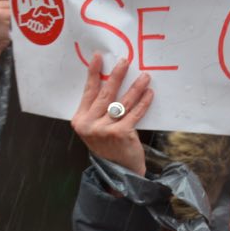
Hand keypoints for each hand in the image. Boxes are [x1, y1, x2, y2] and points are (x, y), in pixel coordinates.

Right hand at [71, 55, 154, 174]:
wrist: (118, 172)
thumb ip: (97, 110)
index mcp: (80, 120)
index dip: (93, 73)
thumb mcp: (95, 129)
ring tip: (145, 76)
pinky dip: (143, 102)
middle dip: (116, 75)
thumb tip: (110, 82)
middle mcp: (89, 125)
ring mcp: (104, 130)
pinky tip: (149, 93)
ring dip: (135, 87)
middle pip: (105, 94)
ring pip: (122, 102)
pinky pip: (134, 113)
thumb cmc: (108, 147)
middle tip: (125, 61)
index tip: (98, 57)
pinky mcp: (121, 134)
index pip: (88, 92)